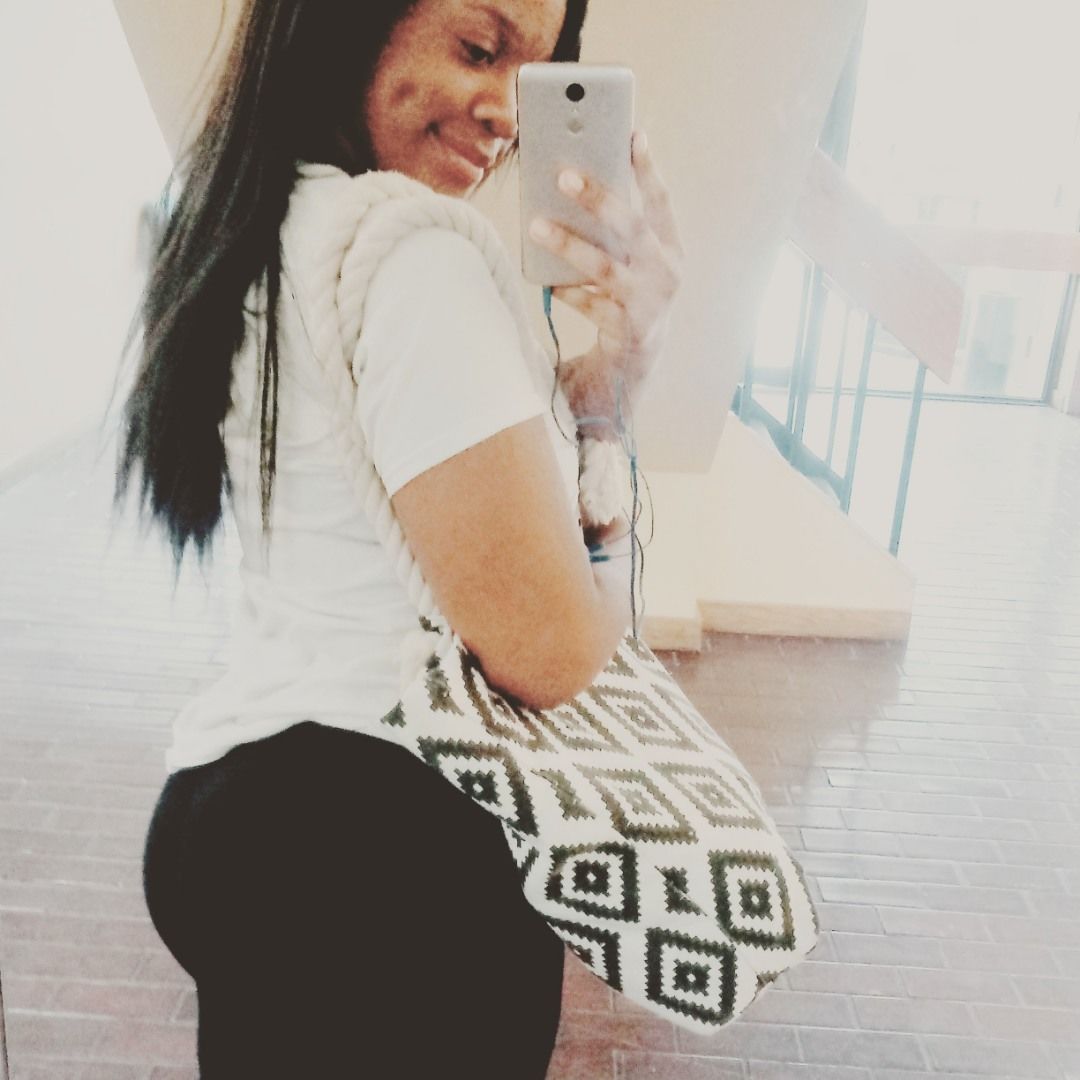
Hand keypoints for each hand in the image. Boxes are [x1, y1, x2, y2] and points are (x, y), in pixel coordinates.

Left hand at [528, 130, 683, 402]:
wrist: (636, 360)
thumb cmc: (626, 294)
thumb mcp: (630, 261)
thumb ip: (613, 228)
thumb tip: (574, 178)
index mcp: (671, 248)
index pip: (660, 201)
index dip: (647, 168)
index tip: (632, 134)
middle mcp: (666, 274)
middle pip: (630, 228)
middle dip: (598, 198)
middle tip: (563, 174)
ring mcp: (649, 304)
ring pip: (605, 268)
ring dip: (569, 244)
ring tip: (535, 226)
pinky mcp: (627, 331)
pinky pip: (591, 306)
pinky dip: (568, 292)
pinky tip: (548, 283)